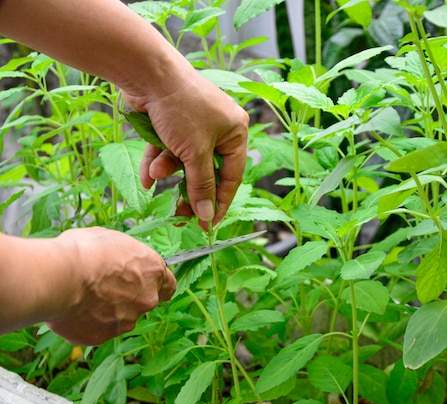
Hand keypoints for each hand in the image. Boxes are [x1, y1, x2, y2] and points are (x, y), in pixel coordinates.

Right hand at [44, 227, 175, 344]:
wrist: (60, 276)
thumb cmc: (85, 251)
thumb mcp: (110, 239)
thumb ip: (123, 256)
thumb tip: (116, 258)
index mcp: (153, 271)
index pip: (168, 284)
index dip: (157, 285)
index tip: (148, 285)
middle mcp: (147, 298)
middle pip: (144, 302)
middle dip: (129, 298)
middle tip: (104, 288)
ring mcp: (127, 320)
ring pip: (122, 318)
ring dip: (108, 311)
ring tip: (83, 297)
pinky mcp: (104, 336)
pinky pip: (98, 330)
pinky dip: (89, 323)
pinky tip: (73, 310)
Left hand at [124, 70, 248, 228]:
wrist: (148, 73)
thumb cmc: (181, 109)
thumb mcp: (195, 153)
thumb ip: (202, 186)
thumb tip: (208, 216)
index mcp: (235, 132)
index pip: (232, 176)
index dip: (220, 201)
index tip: (208, 224)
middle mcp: (218, 128)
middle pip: (206, 170)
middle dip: (189, 190)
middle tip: (180, 216)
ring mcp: (193, 124)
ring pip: (183, 160)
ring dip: (168, 170)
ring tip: (154, 174)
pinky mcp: (171, 122)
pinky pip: (167, 149)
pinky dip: (157, 162)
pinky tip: (147, 176)